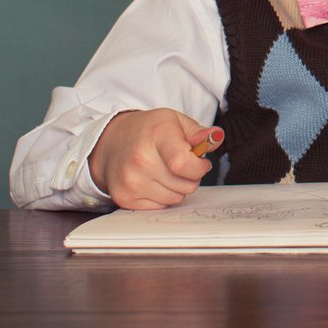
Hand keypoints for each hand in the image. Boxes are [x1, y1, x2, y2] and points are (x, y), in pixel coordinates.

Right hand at [89, 109, 218, 209]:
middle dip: (191, 177)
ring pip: (175, 199)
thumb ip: (198, 132)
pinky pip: (160, 207)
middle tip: (181, 165)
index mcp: (157, 136)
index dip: (199, 167)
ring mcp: (130, 182)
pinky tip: (153, 181)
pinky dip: (162, 197)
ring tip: (166, 171)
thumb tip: (216, 137)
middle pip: (185, 185)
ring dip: (177, 188)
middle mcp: (140, 160)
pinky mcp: (124, 198)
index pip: (184, 164)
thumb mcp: (174, 121)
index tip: (201, 162)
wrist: (111, 142)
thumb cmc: (148, 130)